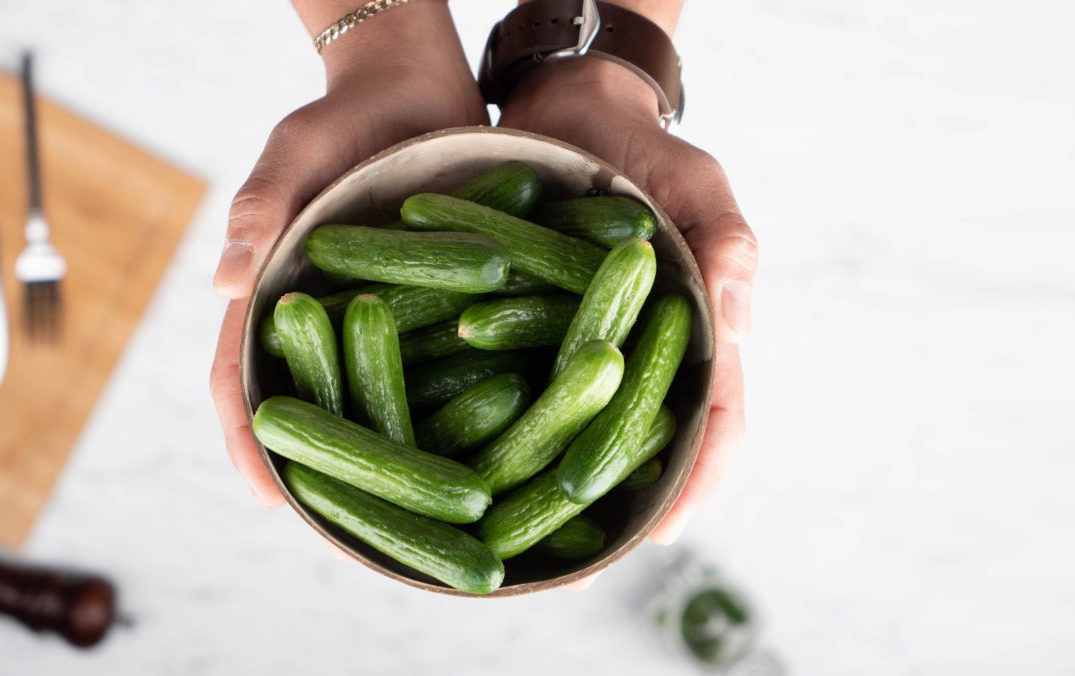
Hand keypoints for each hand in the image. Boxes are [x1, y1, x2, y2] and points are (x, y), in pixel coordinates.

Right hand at [209, 2, 487, 507]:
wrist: (419, 88)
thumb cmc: (344, 115)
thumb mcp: (297, 150)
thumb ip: (262, 206)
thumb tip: (224, 282)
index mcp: (275, 296)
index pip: (242, 376)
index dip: (249, 439)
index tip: (265, 499)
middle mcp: (325, 323)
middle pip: (316, 408)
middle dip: (330, 474)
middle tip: (354, 536)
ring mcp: (383, 323)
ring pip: (382, 403)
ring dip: (399, 456)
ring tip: (430, 513)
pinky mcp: (436, 312)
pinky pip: (446, 368)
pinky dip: (460, 407)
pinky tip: (493, 445)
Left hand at [499, 59, 758, 544]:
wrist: (567, 108)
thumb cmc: (644, 148)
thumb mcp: (695, 184)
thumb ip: (725, 246)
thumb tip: (740, 327)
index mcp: (696, 331)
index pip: (715, 418)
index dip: (695, 477)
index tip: (664, 529)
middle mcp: (638, 354)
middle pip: (641, 444)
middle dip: (615, 502)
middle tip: (578, 554)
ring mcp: (580, 349)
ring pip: (574, 430)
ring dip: (550, 479)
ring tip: (518, 531)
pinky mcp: (527, 334)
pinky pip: (514, 387)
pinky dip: (498, 425)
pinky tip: (471, 458)